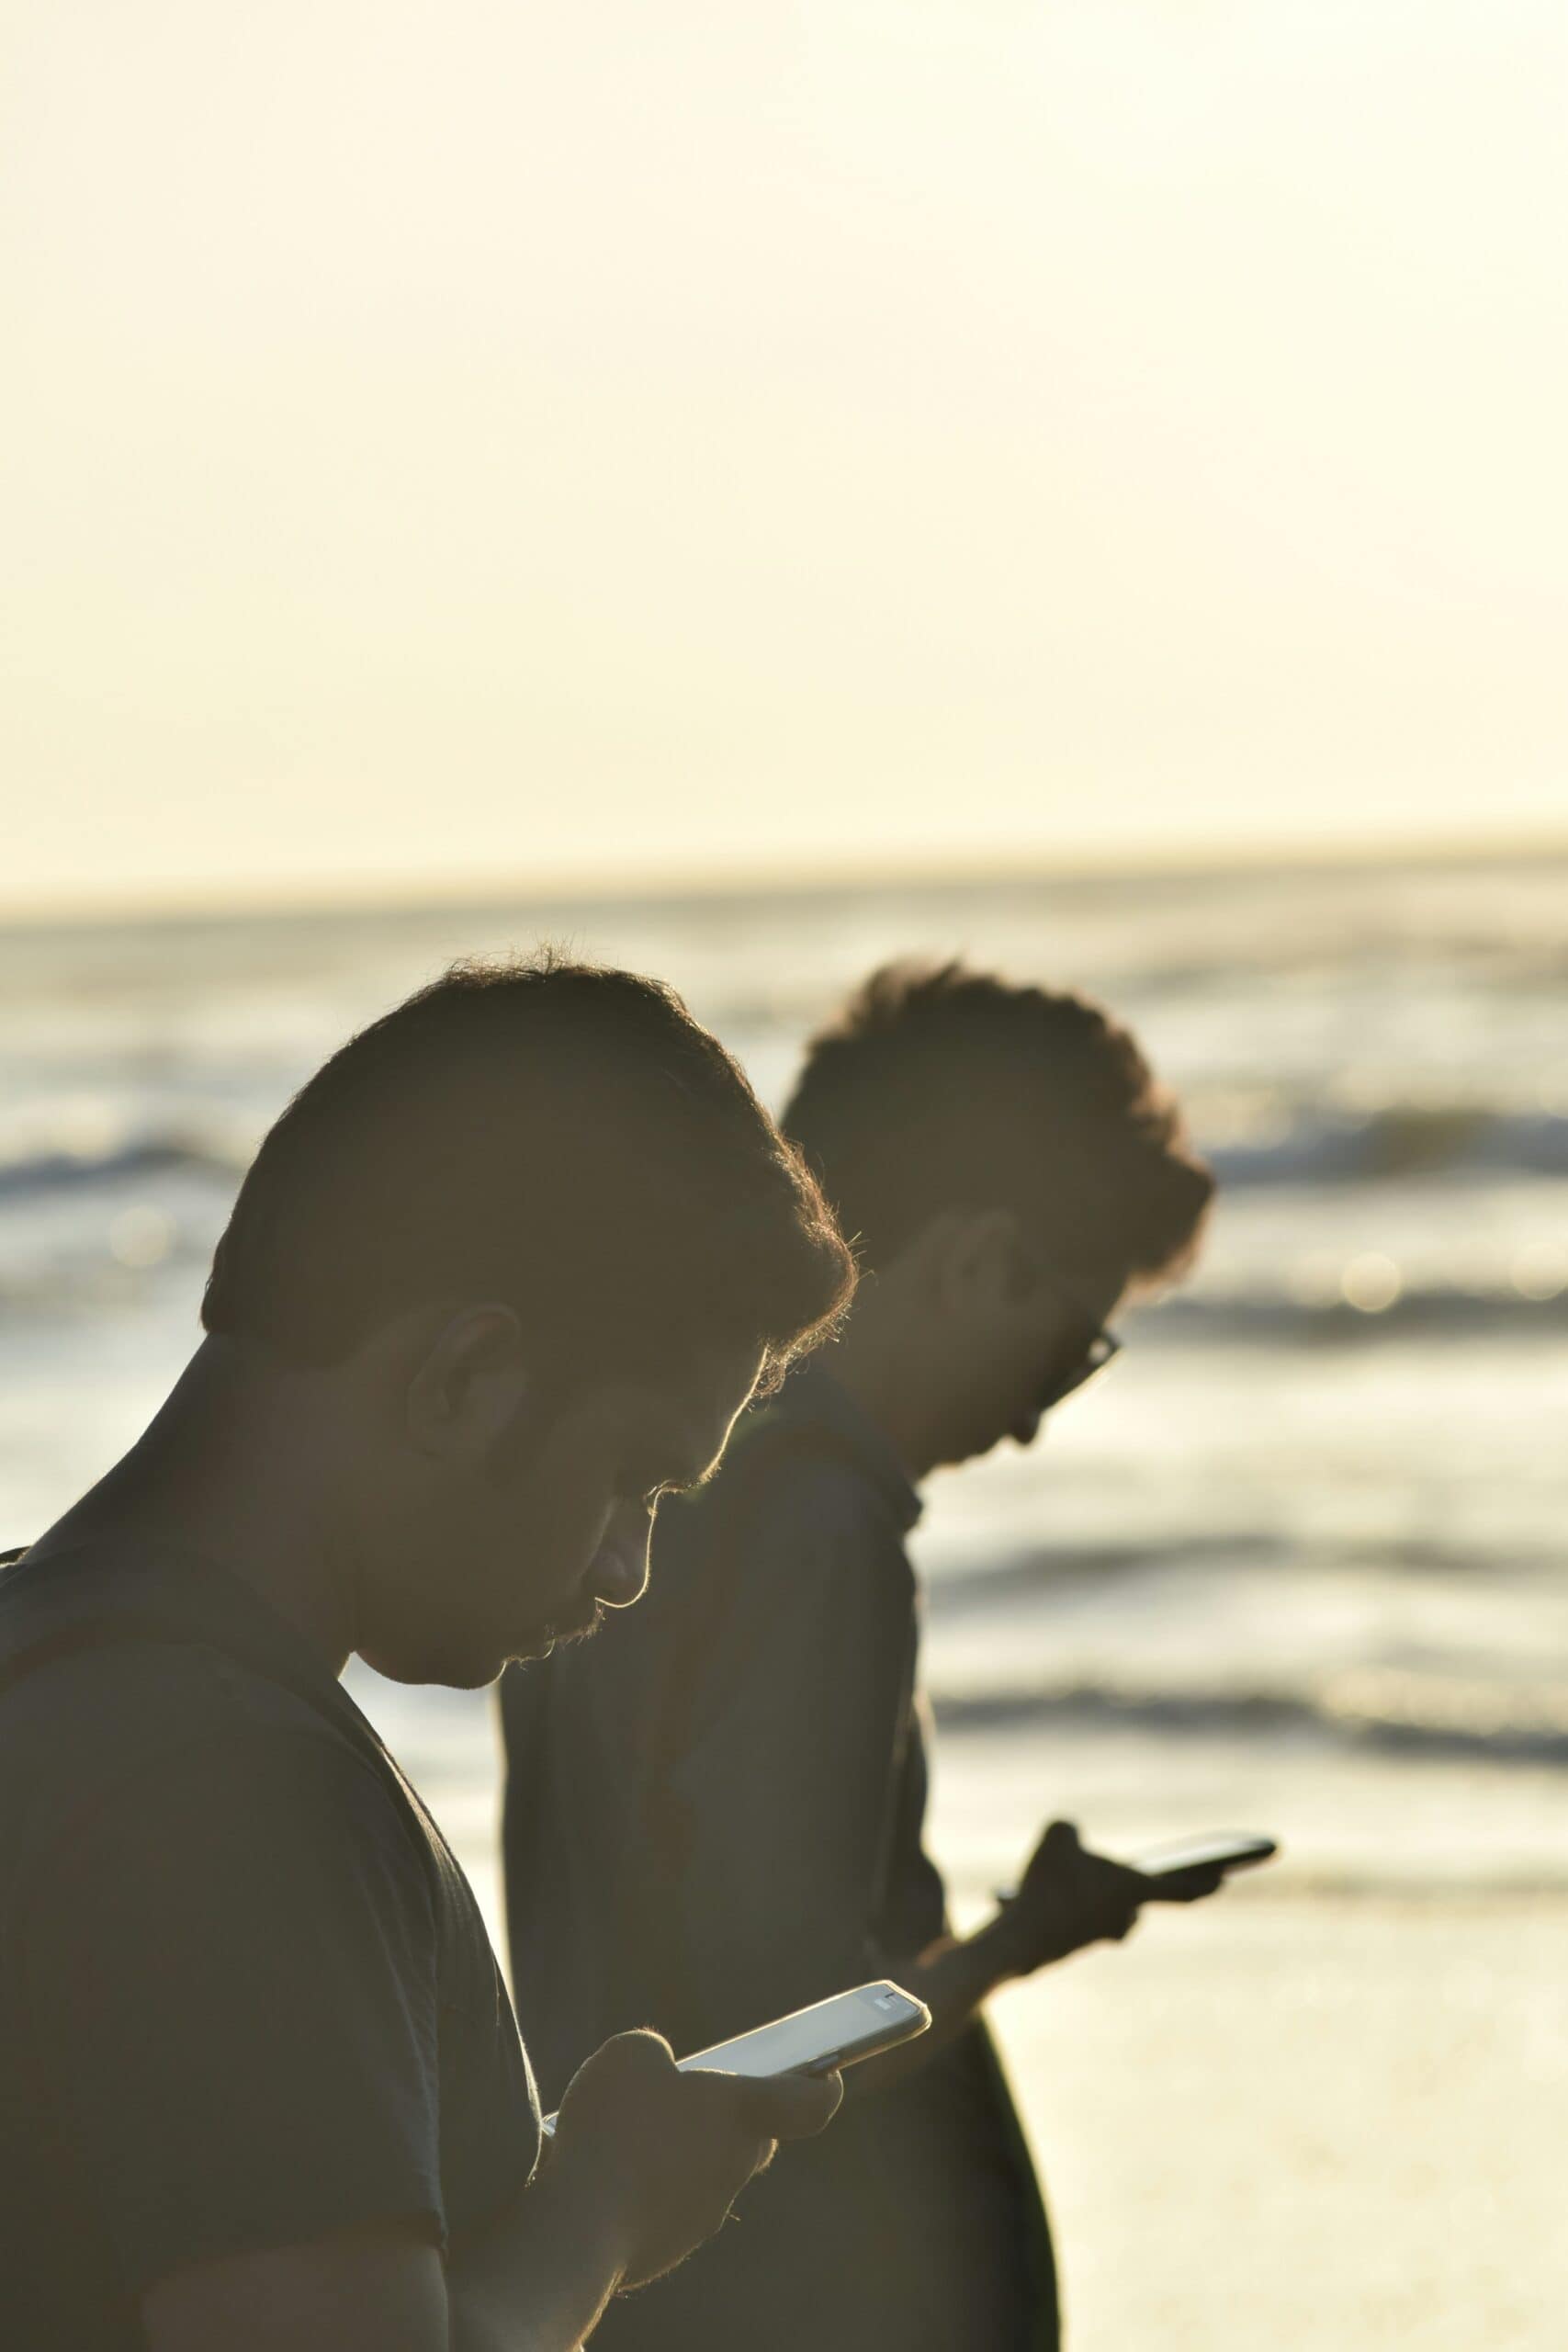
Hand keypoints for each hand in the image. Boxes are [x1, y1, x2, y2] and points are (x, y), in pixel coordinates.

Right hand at [547, 2031, 842, 2293]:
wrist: (579, 2227)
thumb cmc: (615, 2127)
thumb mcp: (631, 2056)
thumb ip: (655, 2055)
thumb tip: (657, 2074)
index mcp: (742, 2114)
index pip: (809, 2104)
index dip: (822, 2087)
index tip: (829, 2075)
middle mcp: (734, 2167)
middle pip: (753, 2138)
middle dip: (731, 2117)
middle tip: (696, 2096)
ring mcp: (704, 2213)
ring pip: (706, 2174)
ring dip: (683, 2153)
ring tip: (632, 2130)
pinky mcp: (669, 2247)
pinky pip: (667, 2206)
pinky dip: (648, 2188)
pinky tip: (610, 2173)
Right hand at [993, 1819, 1223, 1976]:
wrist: (1020, 1939)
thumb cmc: (1048, 1883)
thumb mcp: (1058, 1835)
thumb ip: (1070, 1830)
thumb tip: (1069, 1840)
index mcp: (1134, 1890)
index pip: (1182, 1888)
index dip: (1205, 1880)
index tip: (1224, 1878)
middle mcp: (1125, 1917)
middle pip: (1139, 1900)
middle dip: (1135, 1885)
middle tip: (1129, 1873)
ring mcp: (1100, 1936)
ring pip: (1107, 1910)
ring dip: (1094, 1895)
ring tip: (1068, 1874)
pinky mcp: (1075, 1946)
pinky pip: (1079, 1920)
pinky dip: (1067, 1905)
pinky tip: (1042, 1894)